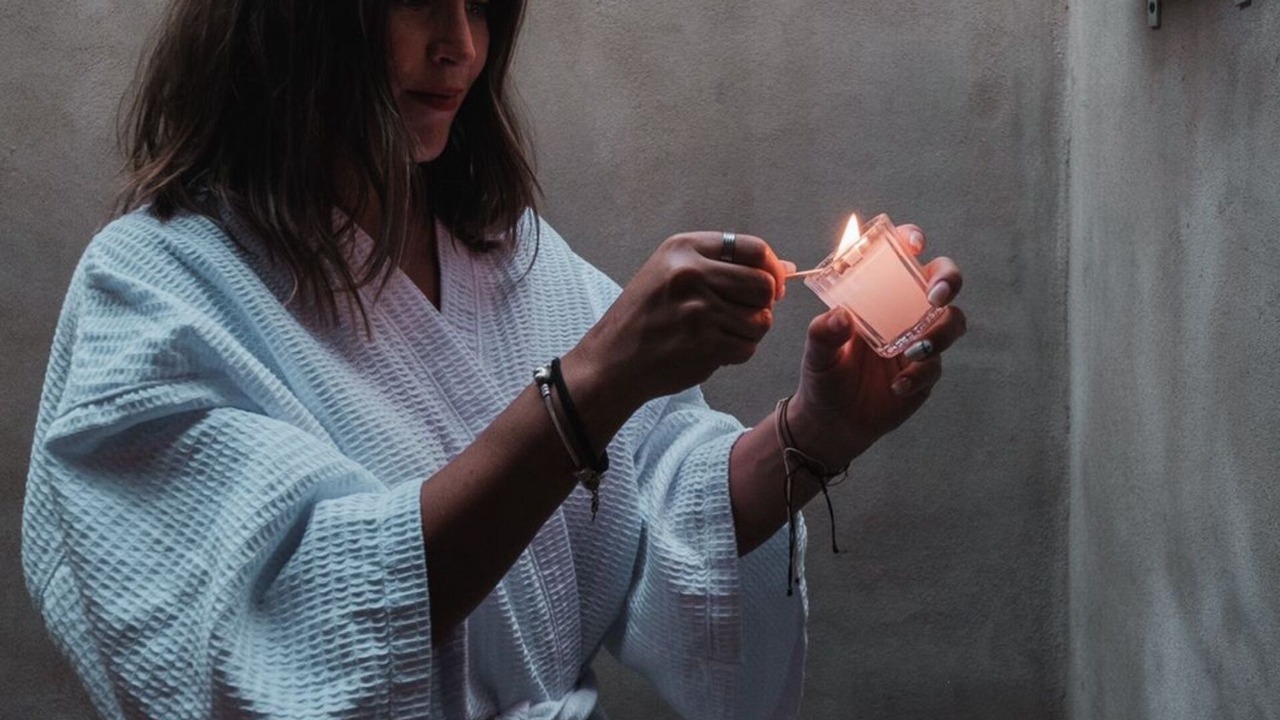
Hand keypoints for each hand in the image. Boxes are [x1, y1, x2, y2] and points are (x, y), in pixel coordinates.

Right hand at [574, 231, 791, 406]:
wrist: (613, 361)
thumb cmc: (646, 317)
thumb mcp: (672, 274)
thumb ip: (725, 266)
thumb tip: (785, 267)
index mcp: (684, 248)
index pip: (754, 248)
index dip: (770, 269)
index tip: (770, 285)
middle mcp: (691, 273)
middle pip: (763, 285)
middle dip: (762, 304)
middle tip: (740, 315)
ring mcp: (698, 309)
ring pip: (760, 319)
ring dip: (748, 332)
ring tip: (719, 334)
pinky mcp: (704, 342)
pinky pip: (747, 347)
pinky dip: (737, 353)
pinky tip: (712, 351)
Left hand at [786, 223, 966, 467]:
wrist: (832, 419)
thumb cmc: (824, 373)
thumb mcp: (816, 351)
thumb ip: (823, 332)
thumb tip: (840, 316)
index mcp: (879, 294)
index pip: (902, 256)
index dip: (913, 240)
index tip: (913, 244)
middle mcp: (905, 311)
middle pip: (944, 281)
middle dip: (948, 281)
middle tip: (934, 297)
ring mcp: (920, 340)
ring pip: (952, 322)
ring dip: (938, 333)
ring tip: (911, 352)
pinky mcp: (926, 371)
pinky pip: (935, 366)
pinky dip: (920, 374)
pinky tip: (897, 385)